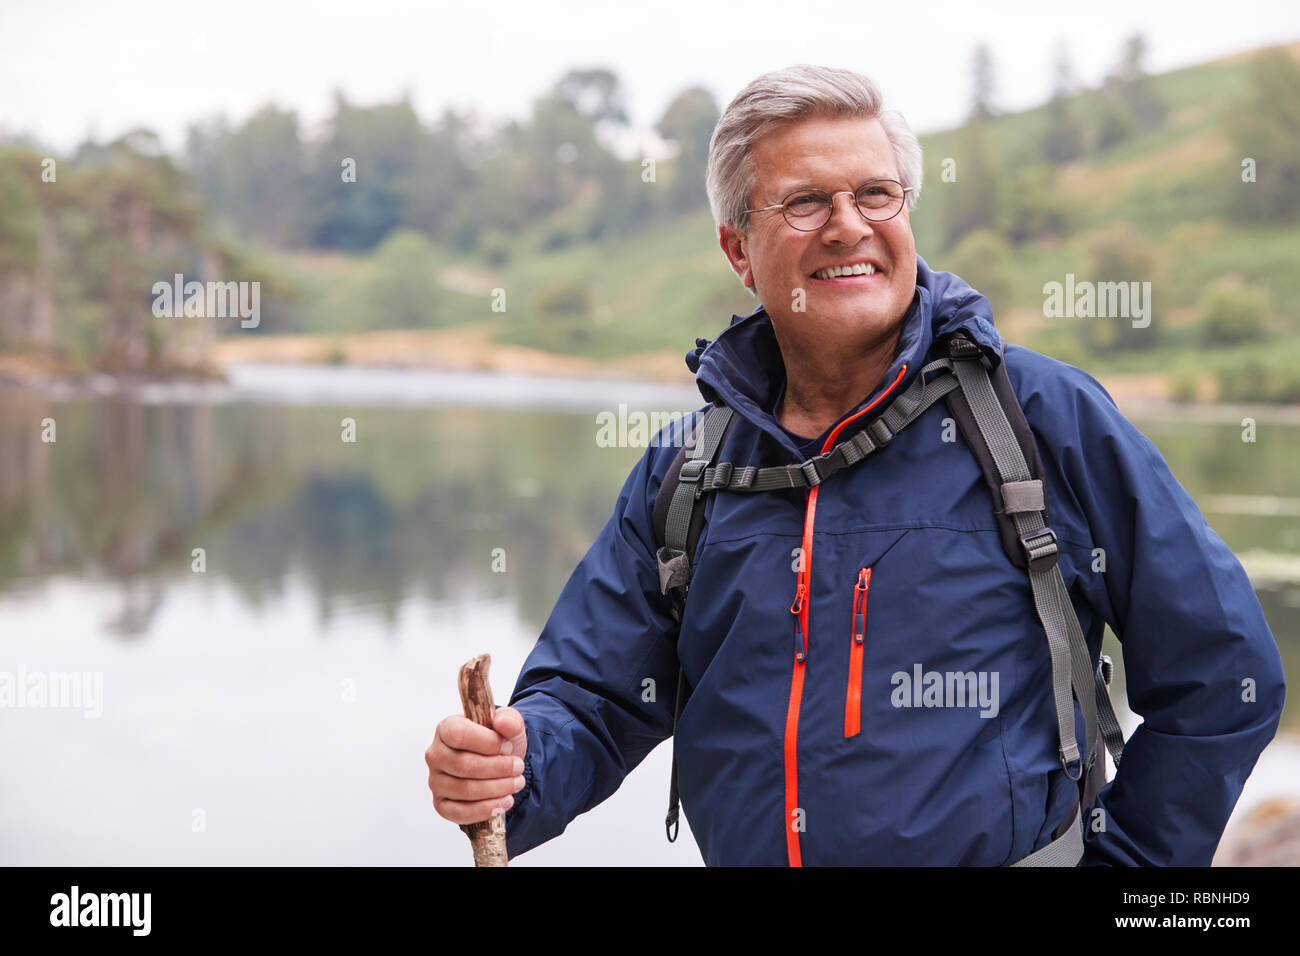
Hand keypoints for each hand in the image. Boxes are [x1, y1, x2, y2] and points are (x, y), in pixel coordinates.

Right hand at [426, 705, 527, 824]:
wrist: (500, 764)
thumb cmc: (499, 741)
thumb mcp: (509, 724)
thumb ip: (509, 719)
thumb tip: (503, 723)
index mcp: (446, 728)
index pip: (458, 735)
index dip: (487, 742)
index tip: (508, 746)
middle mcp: (435, 755)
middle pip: (464, 765)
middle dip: (498, 768)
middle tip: (519, 767)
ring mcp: (436, 781)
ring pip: (464, 790)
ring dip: (497, 788)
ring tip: (517, 782)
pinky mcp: (441, 805)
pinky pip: (460, 813)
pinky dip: (486, 809)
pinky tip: (506, 801)